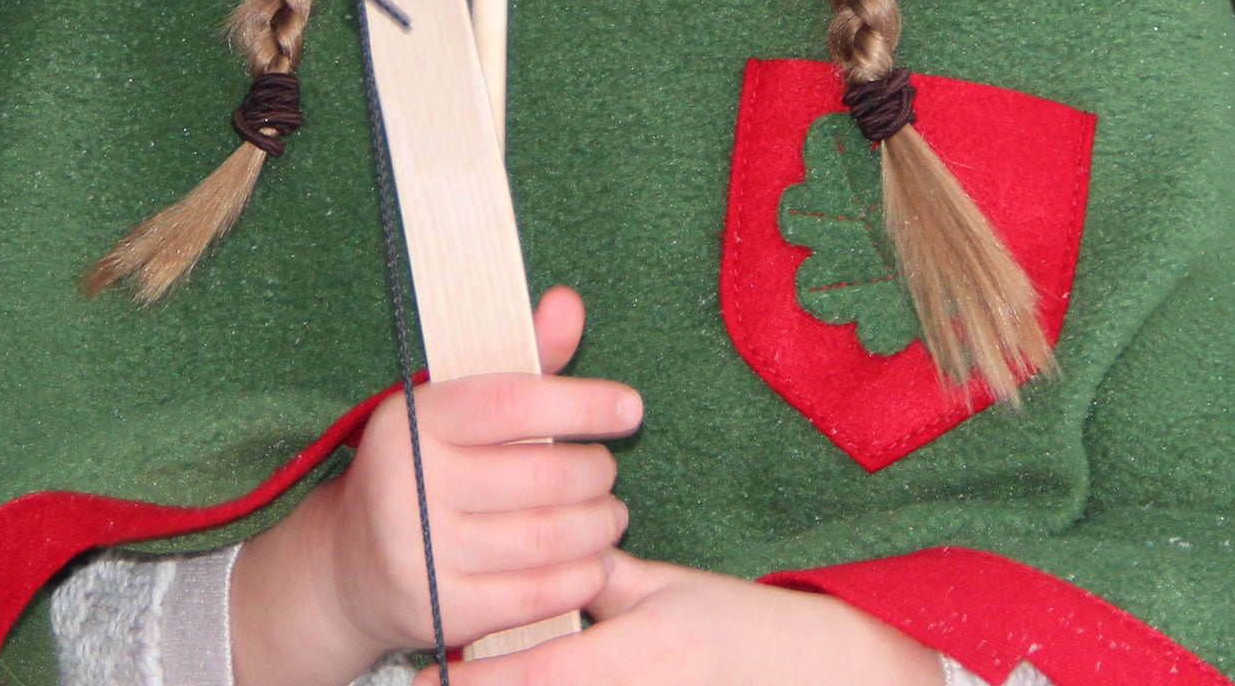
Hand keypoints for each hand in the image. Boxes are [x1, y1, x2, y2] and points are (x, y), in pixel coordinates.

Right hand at [230, 287, 640, 685]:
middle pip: (539, 476)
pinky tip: (593, 562)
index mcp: (412, 420)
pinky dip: (578, 578)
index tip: (630, 408)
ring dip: (597, 527)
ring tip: (610, 516)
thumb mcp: (458, 407)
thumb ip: (523, 359)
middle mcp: (408, 484)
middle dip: (595, 473)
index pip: (512, 403)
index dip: (581, 402)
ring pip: (543, 539)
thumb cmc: (424, 467)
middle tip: (608, 473)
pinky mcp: (437, 611)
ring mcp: (419, 552)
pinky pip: (532, 596)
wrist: (347, 564)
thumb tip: (569, 302)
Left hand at [414, 550, 943, 685]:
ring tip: (471, 680)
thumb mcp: (671, 593)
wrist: (810, 674)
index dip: (477, 680)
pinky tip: (530, 684)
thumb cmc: (740, 628)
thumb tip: (549, 561)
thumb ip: (607, 580)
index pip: (537, 674)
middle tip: (433, 682)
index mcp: (638, 652)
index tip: (425, 677)